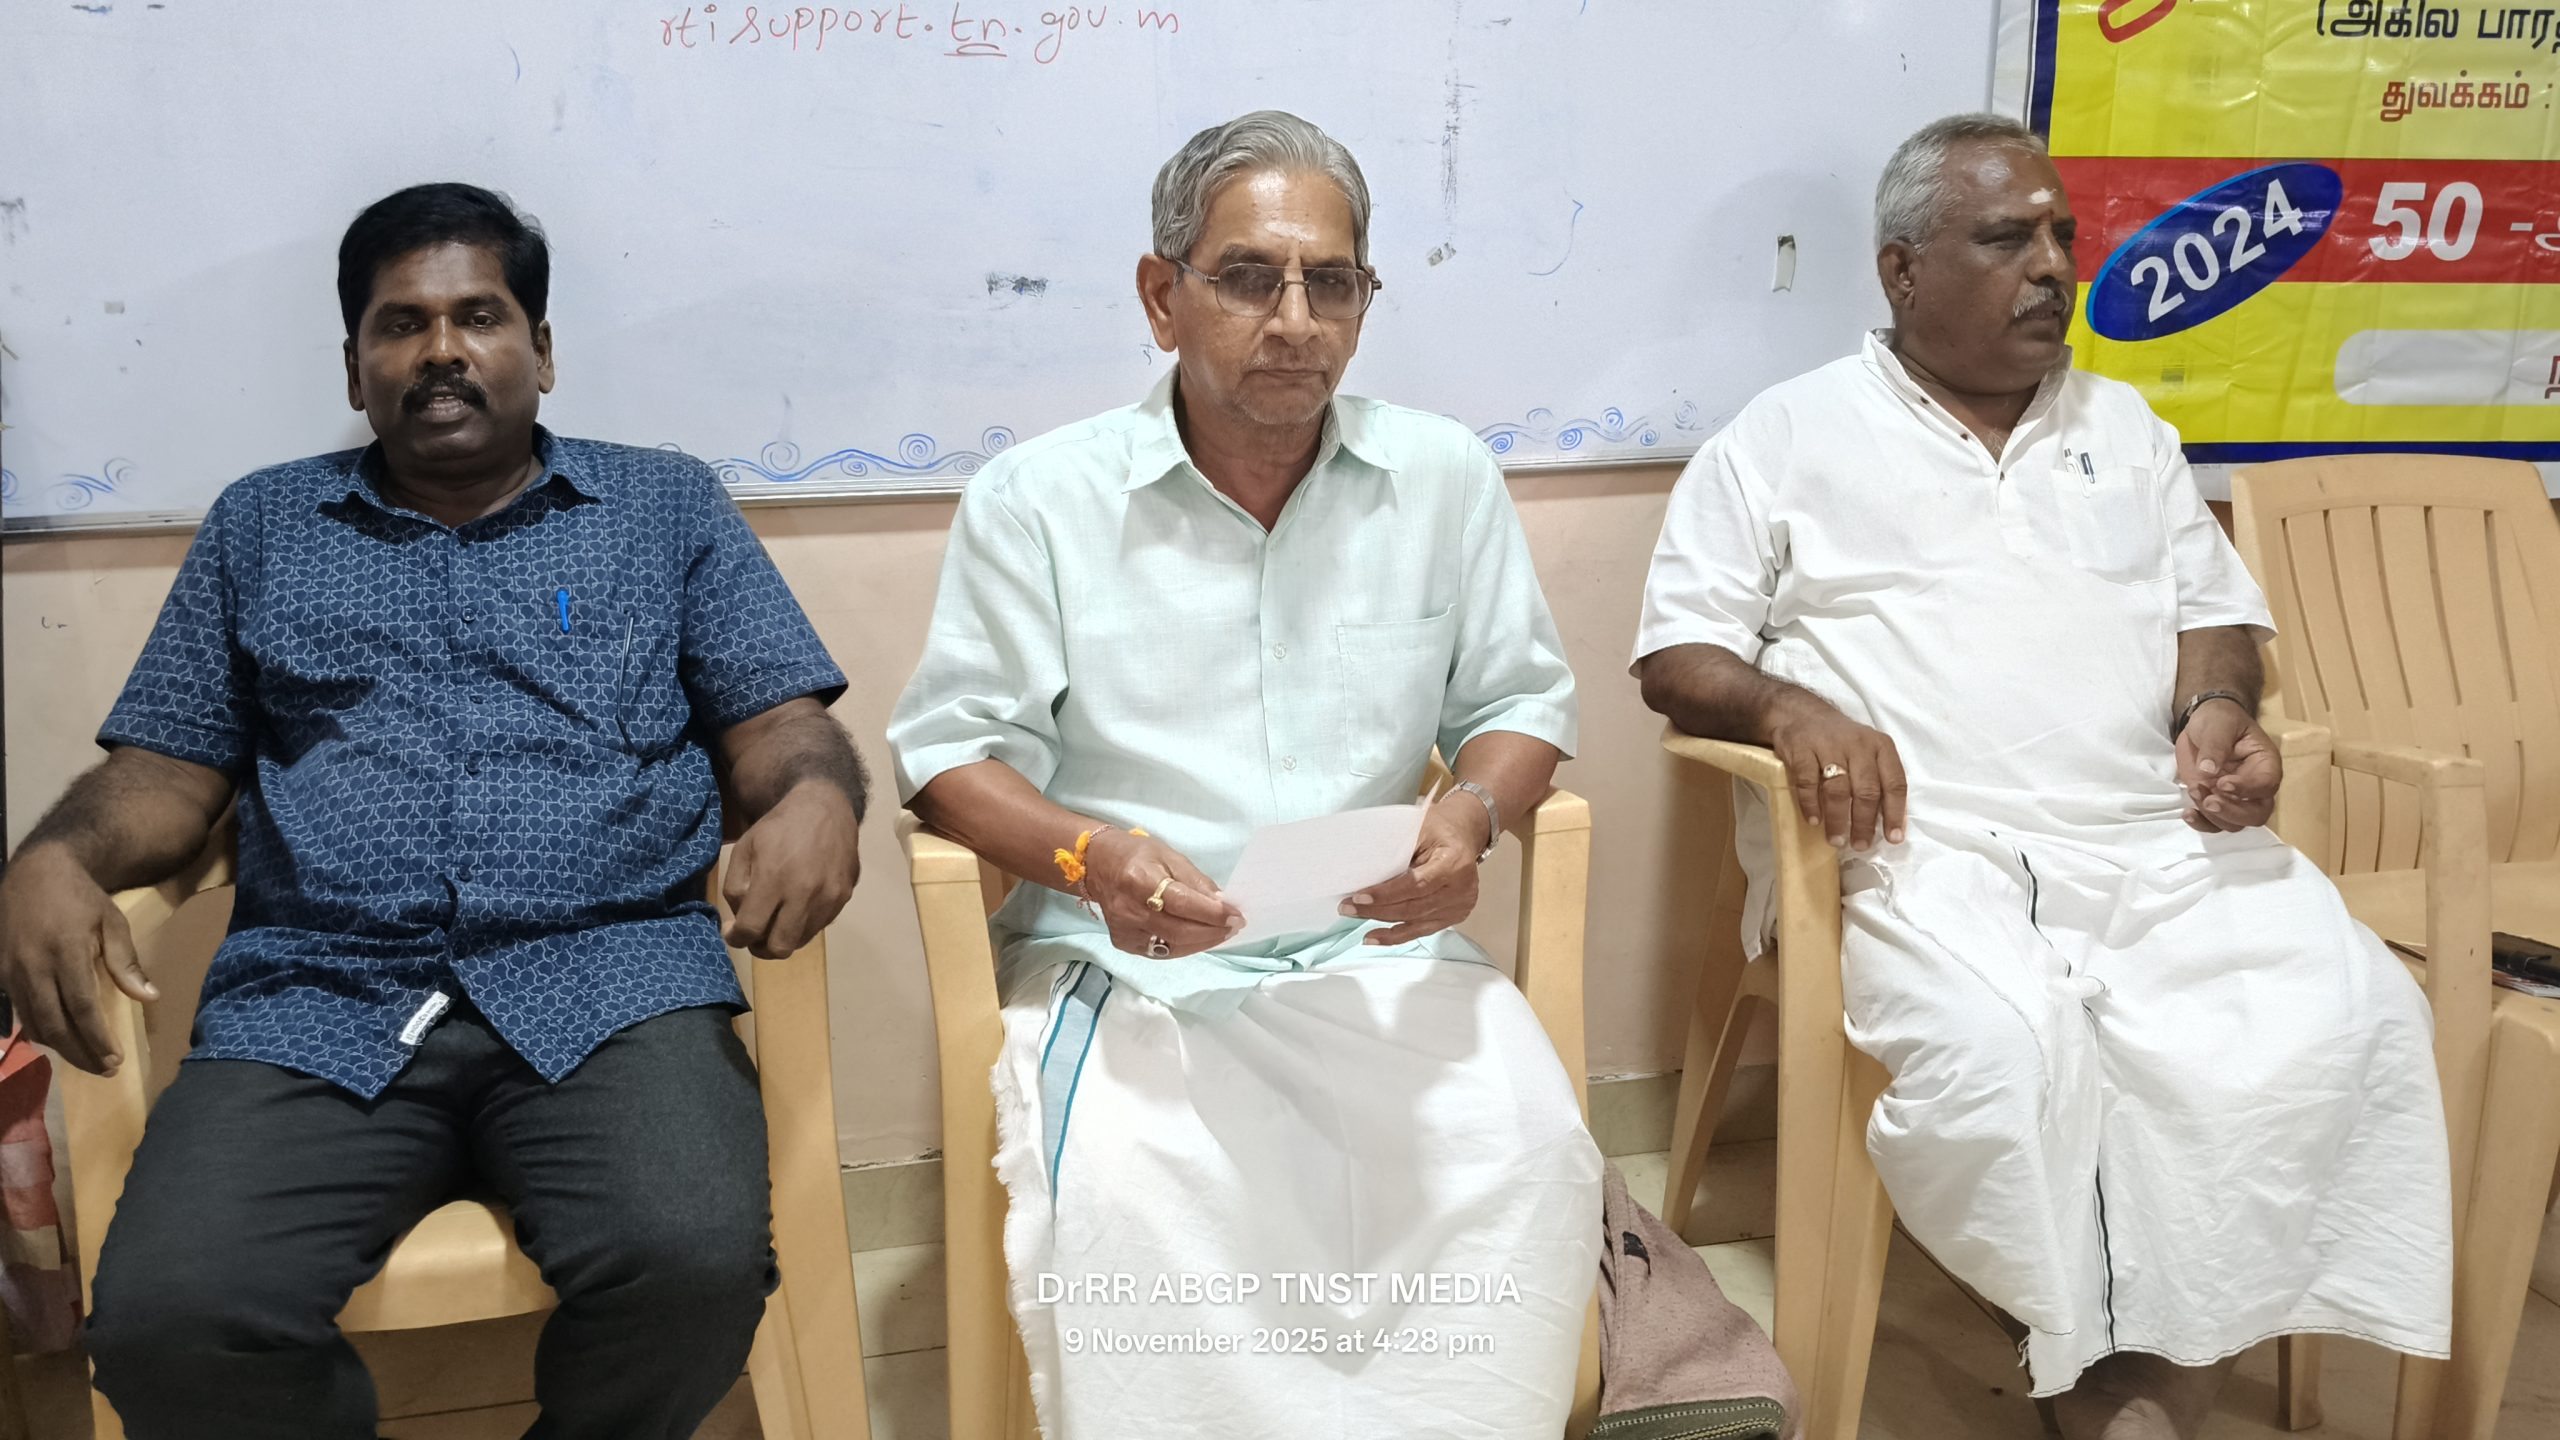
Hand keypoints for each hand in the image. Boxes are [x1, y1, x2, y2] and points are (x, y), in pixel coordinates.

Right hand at [0, 843, 157, 1075]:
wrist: (35, 873)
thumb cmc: (81, 898)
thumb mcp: (112, 922)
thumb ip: (126, 962)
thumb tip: (149, 997)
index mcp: (65, 952)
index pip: (81, 1008)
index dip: (97, 1039)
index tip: (114, 1060)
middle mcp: (33, 967)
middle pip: (54, 1024)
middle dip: (79, 1053)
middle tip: (104, 1069)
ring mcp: (12, 971)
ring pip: (34, 1022)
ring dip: (60, 1047)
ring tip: (87, 1059)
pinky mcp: (1, 973)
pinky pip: (21, 1011)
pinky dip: (40, 1030)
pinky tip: (60, 1039)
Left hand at [722, 781, 862, 958]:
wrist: (824, 808)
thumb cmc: (778, 827)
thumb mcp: (744, 849)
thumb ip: (735, 888)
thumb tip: (740, 922)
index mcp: (774, 877)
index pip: (751, 929)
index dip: (735, 938)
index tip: (732, 932)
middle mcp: (805, 892)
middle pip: (779, 947)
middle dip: (760, 947)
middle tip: (754, 934)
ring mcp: (829, 897)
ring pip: (800, 941)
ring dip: (783, 936)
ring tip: (775, 918)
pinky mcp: (844, 897)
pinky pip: (818, 926)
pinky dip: (802, 924)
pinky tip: (796, 904)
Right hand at [1081, 829, 1241, 959]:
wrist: (1098, 865)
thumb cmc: (1138, 854)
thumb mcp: (1170, 856)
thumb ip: (1197, 882)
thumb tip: (1222, 904)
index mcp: (1140, 880)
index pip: (1183, 903)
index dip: (1212, 913)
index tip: (1236, 916)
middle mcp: (1129, 909)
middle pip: (1179, 931)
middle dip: (1212, 932)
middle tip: (1233, 927)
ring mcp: (1124, 929)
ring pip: (1172, 946)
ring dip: (1202, 942)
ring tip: (1220, 933)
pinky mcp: (1123, 942)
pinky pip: (1160, 951)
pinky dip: (1184, 947)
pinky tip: (1198, 938)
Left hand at [1340, 798, 1484, 946]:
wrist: (1462, 835)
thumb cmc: (1438, 829)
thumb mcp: (1418, 828)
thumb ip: (1397, 850)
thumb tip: (1362, 870)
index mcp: (1455, 862)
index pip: (1416, 884)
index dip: (1386, 894)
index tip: (1359, 896)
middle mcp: (1461, 888)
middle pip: (1413, 907)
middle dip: (1376, 910)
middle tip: (1347, 907)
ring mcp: (1459, 906)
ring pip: (1414, 921)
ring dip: (1382, 923)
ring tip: (1355, 917)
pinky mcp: (1453, 916)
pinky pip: (1421, 930)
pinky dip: (1396, 935)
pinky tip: (1375, 937)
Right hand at [1766, 697, 1907, 849]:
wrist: (1802, 714)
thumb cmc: (1840, 742)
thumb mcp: (1867, 752)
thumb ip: (1879, 781)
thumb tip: (1888, 824)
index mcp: (1881, 746)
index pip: (1894, 783)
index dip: (1895, 813)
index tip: (1892, 839)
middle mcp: (1858, 744)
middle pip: (1867, 790)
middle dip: (1864, 823)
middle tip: (1860, 845)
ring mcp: (1828, 745)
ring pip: (1838, 789)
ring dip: (1837, 819)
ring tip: (1836, 839)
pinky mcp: (1801, 749)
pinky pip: (1808, 782)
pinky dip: (1811, 804)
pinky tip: (1814, 820)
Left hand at [2175, 699, 2280, 831]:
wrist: (2204, 724)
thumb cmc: (2220, 720)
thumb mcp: (2219, 723)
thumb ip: (2216, 745)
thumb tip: (2209, 770)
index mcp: (2266, 764)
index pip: (2266, 785)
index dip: (2247, 789)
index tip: (2222, 783)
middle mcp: (2256, 787)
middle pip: (2256, 814)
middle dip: (2232, 812)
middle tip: (2209, 800)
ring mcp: (2236, 798)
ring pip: (2235, 823)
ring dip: (2212, 815)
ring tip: (2194, 790)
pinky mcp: (2216, 802)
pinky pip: (2215, 824)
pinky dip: (2202, 823)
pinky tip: (2188, 813)